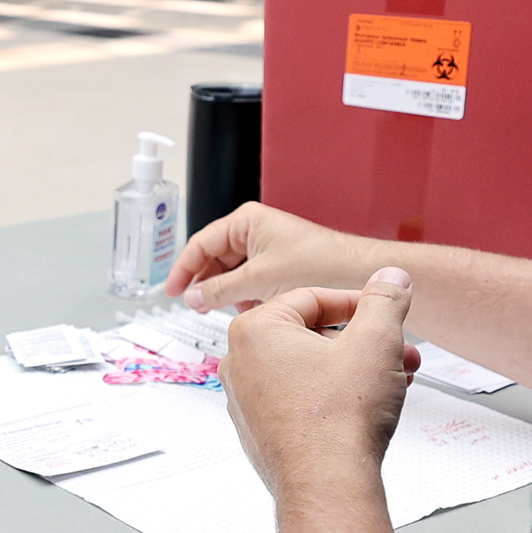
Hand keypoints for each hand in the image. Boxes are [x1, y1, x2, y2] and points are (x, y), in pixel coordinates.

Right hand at [167, 202, 390, 314]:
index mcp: (247, 221)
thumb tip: (194, 298)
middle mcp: (256, 232)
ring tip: (233, 309)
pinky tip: (255, 310)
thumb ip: (220, 290)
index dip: (184, 270)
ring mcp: (269, 250)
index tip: (172, 291)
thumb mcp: (259, 280)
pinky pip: (252, 283)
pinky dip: (249, 298)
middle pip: (216, 260)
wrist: (359, 277)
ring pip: (234, 275)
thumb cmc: (320, 265)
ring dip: (231, 294)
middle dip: (209, 284)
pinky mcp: (281, 268)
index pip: (201, 244)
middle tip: (196, 306)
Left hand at [222, 270, 420, 497]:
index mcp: (254, 331)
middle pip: (312, 335)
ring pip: (310, 369)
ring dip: (355, 370)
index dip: (359, 304)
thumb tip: (391, 278)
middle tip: (398, 352)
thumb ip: (385, 300)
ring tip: (394, 381)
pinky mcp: (260, 431)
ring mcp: (246, 401)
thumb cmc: (339, 420)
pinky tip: (367, 408)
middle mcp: (240, 364)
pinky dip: (334, 397)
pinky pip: (300, 400)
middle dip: (363, 343)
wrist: (327, 486)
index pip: (313, 298)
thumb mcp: (376, 341)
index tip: (384, 312)